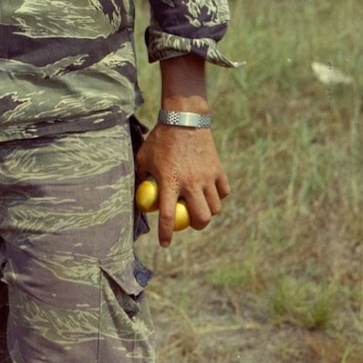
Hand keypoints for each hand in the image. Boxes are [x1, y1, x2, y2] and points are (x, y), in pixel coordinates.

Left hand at [135, 125, 228, 246]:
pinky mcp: (218, 169)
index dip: (166, 234)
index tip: (165, 244)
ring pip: (215, 208)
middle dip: (197, 225)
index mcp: (170, 182)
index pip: (168, 216)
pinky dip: (218, 196)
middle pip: (201, 218)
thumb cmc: (160, 139)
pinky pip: (223, 192)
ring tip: (200, 206)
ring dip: (208, 212)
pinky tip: (211, 193)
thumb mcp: (144, 158)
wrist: (184, 118)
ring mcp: (207, 177)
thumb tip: (139, 197)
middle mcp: (191, 183)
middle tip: (191, 222)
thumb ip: (142, 178)